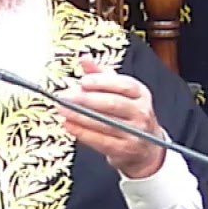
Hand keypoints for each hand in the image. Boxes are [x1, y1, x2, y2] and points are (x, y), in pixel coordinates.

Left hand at [55, 57, 165, 178]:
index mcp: (140, 93)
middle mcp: (141, 112)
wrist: (145, 148)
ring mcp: (133, 132)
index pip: (124, 85)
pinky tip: (68, 124)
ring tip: (62, 109)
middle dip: (86, 99)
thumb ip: (102, 75)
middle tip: (65, 96)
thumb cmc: (128, 114)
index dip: (102, 82)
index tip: (83, 81)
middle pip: (113, 104)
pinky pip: (99, 140)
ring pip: (103, 122)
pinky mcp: (123, 149)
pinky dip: (81, 132)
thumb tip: (84, 59)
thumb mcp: (120, 92)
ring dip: (79, 116)